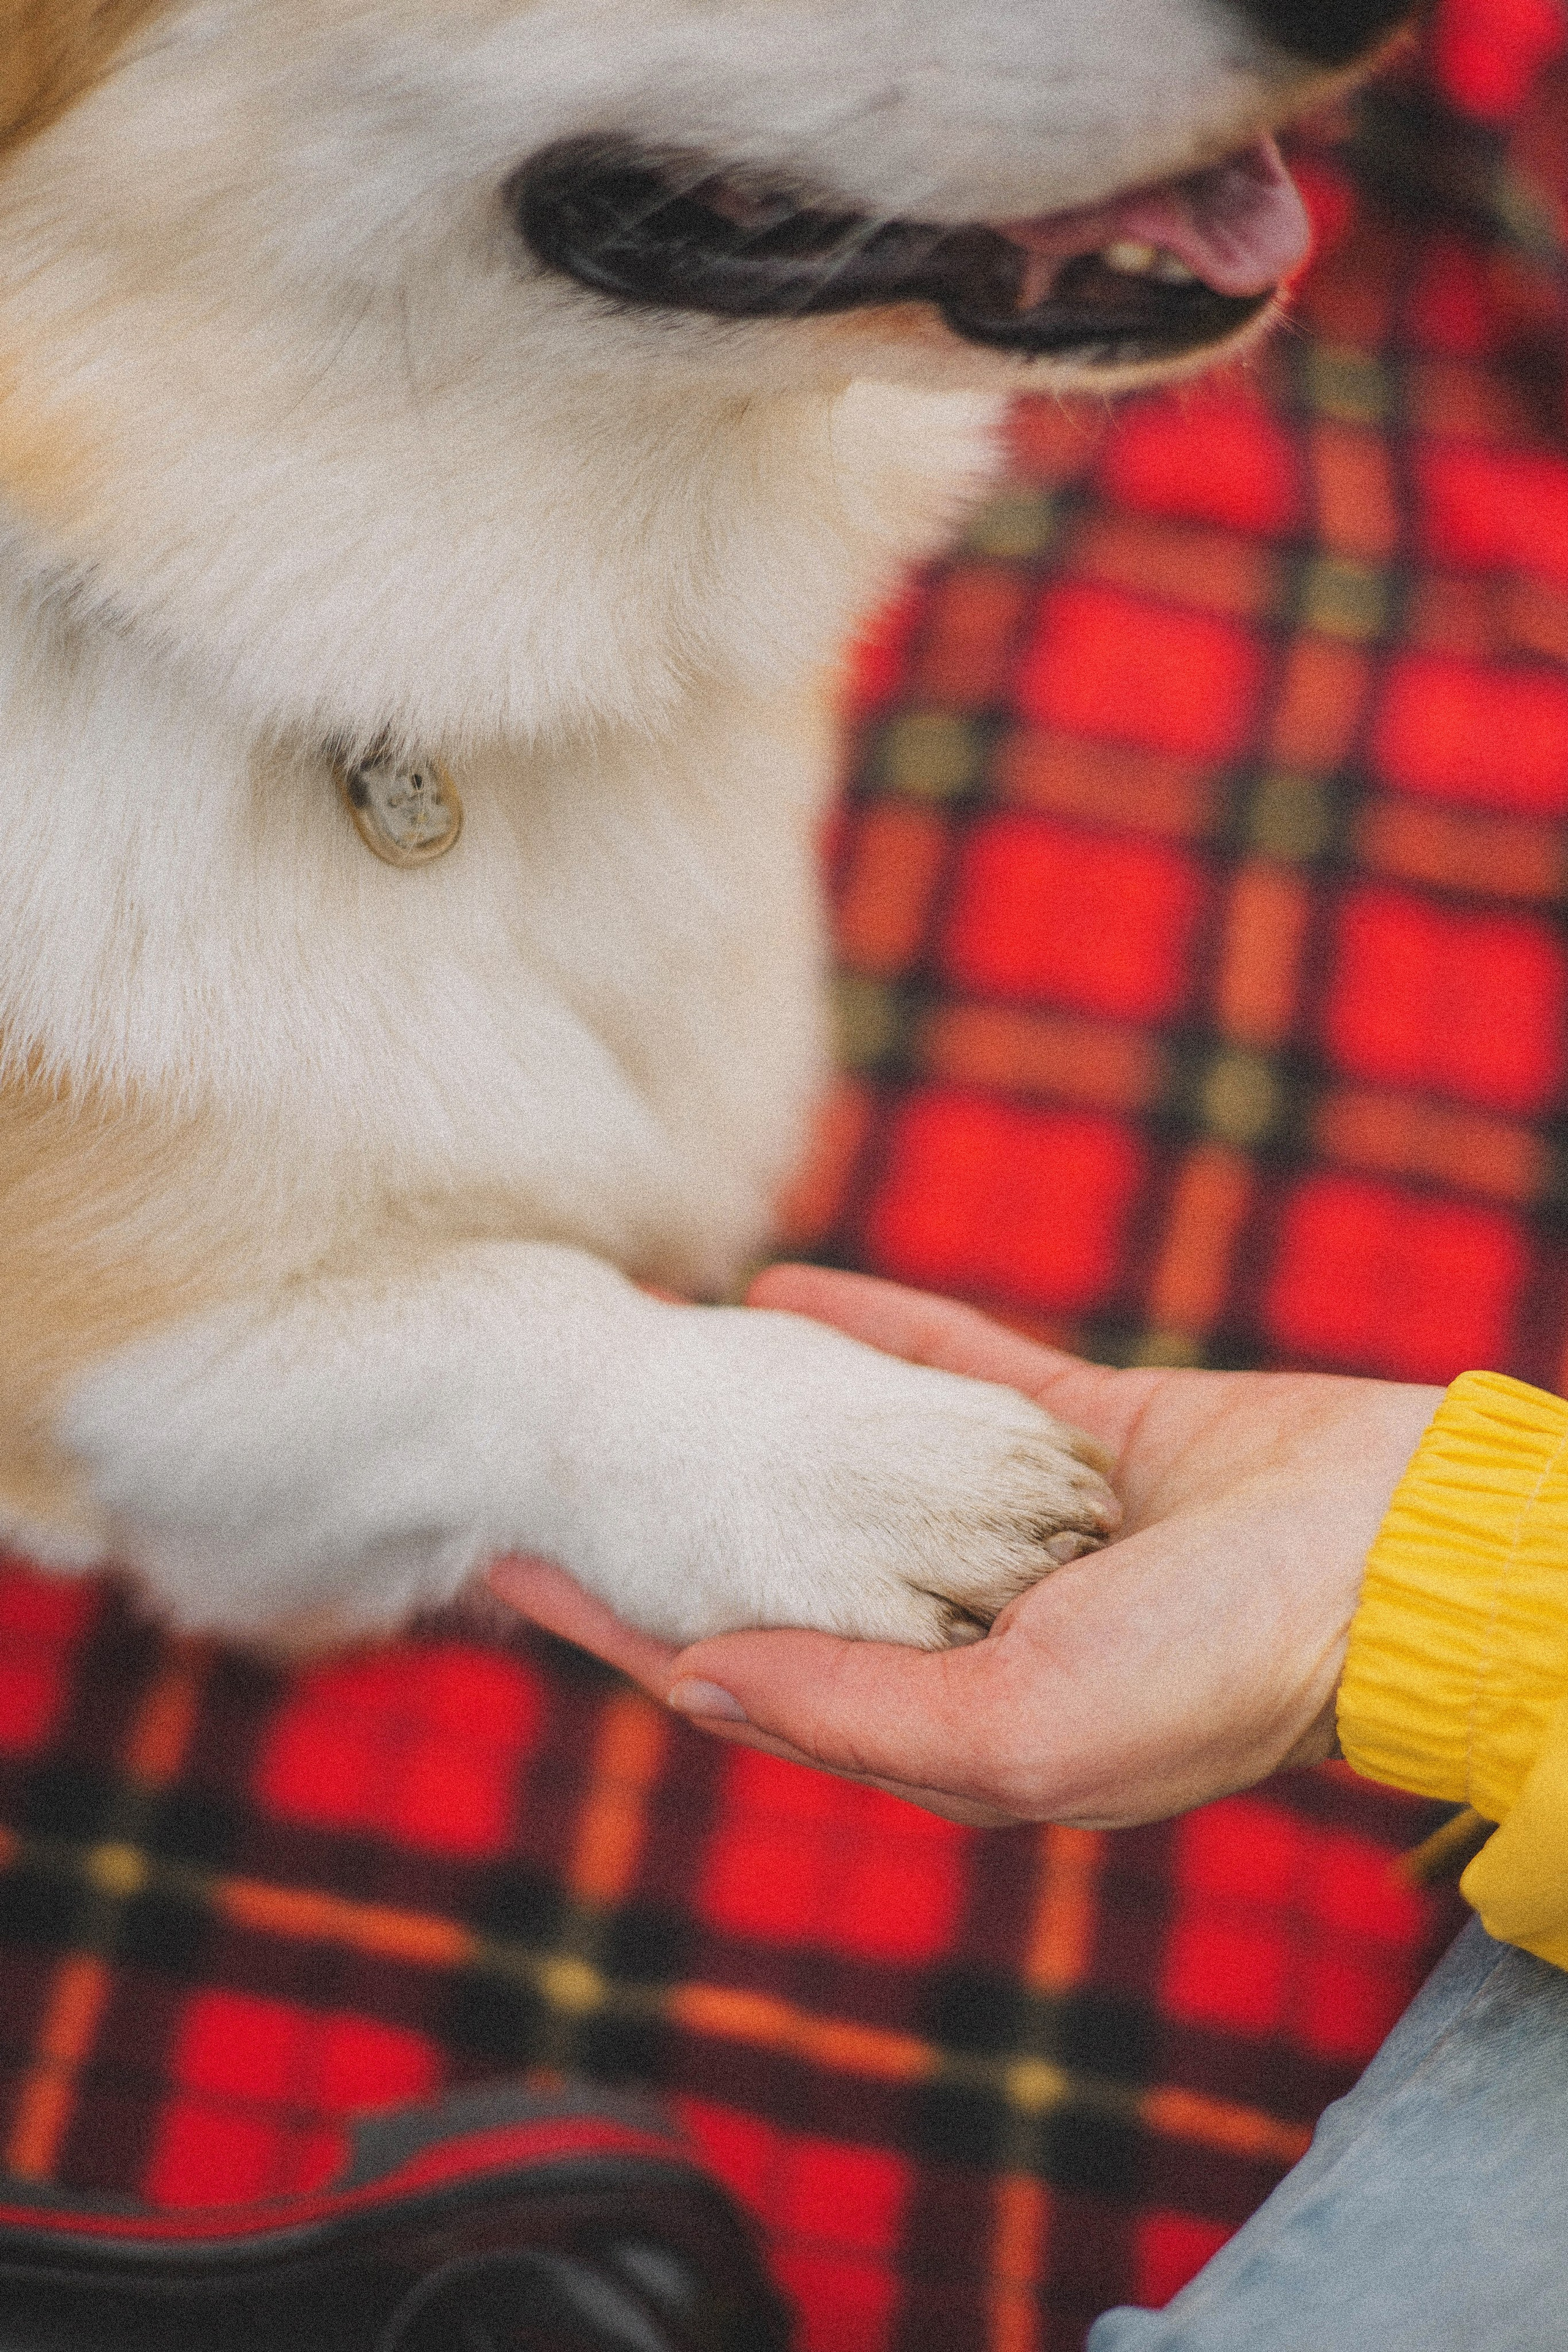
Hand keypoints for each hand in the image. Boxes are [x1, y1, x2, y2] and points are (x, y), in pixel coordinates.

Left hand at [489, 1267, 1439, 1827]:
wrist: (1401, 1562)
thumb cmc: (1221, 1667)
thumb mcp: (1018, 1725)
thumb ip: (852, 1707)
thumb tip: (694, 1678)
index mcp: (946, 1723)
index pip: (740, 1669)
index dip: (620, 1624)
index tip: (509, 1561)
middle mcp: (969, 1629)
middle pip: (782, 1565)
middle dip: (673, 1521)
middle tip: (557, 1456)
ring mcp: (1024, 1529)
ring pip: (856, 1466)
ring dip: (761, 1423)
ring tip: (658, 1367)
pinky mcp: (1077, 1437)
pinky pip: (944, 1374)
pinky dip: (866, 1334)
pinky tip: (779, 1292)